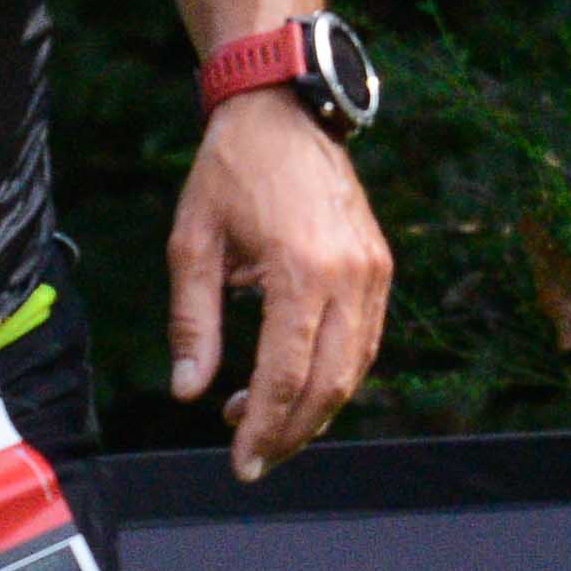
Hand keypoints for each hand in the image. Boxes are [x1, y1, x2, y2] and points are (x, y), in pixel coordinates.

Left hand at [168, 91, 390, 479]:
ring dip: (313, 411)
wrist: (284, 109)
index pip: (285, 374)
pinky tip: (295, 388)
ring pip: (354, 370)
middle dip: (290, 433)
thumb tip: (189, 392)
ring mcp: (373, 271)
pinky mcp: (380, 266)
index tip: (240, 461)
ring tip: (264, 426)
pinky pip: (365, 341)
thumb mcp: (192, 244)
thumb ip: (191, 323)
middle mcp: (348, 276)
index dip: (262, 427)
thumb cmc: (230, 170)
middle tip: (252, 459)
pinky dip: (335, 377)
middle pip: (329, 384)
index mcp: (300, 269)